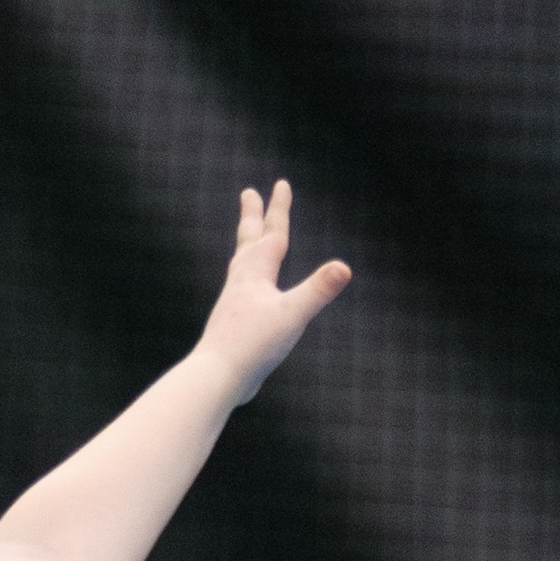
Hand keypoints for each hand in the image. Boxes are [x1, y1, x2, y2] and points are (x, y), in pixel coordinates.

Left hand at [195, 181, 349, 404]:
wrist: (215, 377)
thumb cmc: (251, 346)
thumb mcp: (292, 316)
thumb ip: (317, 291)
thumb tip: (344, 268)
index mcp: (255, 275)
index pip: (272, 234)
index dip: (278, 209)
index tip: (280, 183)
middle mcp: (240, 283)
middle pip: (248, 241)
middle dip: (253, 215)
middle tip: (248, 192)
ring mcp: (234, 303)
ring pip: (241, 265)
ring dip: (248, 246)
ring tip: (249, 241)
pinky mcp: (233, 324)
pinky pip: (241, 292)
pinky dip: (248, 281)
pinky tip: (250, 293)